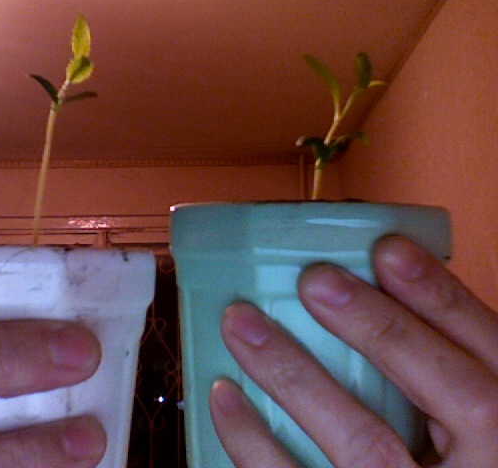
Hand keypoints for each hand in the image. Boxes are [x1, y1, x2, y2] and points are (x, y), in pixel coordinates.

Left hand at [210, 235, 497, 466]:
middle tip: (315, 280)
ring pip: (363, 441)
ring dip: (294, 373)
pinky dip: (253, 442)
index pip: (489, 348)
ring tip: (241, 323)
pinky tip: (224, 397)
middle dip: (379, 327)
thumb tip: (377, 293)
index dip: (441, 296)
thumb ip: (439, 367)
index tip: (387, 250)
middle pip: (447, 390)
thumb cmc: (450, 456)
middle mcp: (484, 466)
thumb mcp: (466, 416)